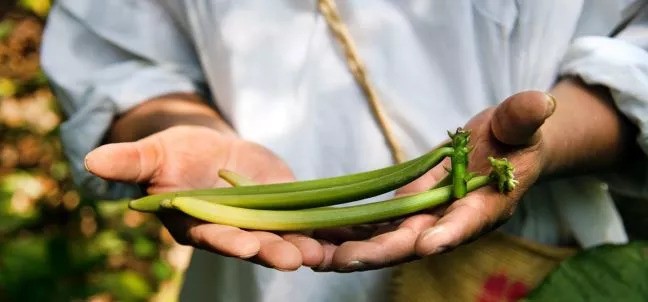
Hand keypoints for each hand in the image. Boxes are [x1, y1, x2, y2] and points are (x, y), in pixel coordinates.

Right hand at [84, 125, 324, 270]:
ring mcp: (263, 222)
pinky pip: (309, 221)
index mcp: (198, 222)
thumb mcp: (155, 152)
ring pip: (286, 238)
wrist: (211, 151)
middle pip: (254, 243)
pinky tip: (350, 232)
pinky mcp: (287, 210)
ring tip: (326, 253)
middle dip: (273, 251)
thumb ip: (131, 161)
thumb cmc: (177, 152)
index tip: (247, 243)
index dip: (228, 239)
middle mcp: (232, 230)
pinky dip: (327, 228)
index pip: (212, 234)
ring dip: (306, 246)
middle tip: (295, 259)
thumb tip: (91, 159)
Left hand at [311, 90, 554, 271]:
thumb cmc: (513, 137)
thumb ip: (523, 118)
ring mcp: (427, 220)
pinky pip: (376, 227)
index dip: (450, 232)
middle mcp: (453, 221)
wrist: (499, 151)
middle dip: (381, 252)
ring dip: (353, 251)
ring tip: (315, 257)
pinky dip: (349, 234)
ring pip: (388, 241)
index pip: (468, 220)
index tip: (428, 243)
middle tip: (343, 261)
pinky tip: (318, 237)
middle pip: (416, 242)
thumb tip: (539, 102)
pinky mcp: (407, 212)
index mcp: (487, 204)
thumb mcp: (520, 123)